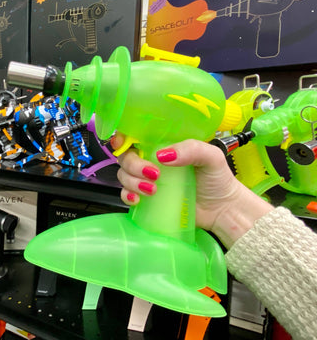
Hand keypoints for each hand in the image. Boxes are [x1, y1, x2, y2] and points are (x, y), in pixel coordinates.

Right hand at [112, 133, 273, 247]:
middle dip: (133, 165)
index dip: (123, 136)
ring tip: (153, 190)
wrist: (222, 210)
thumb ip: (190, 149)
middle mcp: (152, 160)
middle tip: (154, 174)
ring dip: (132, 182)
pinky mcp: (146, 198)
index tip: (122, 142)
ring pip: (123, 174)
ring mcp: (147, 180)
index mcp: (164, 144)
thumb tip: (163, 155)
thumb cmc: (218, 179)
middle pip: (126, 156)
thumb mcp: (211, 157)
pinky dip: (127, 195)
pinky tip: (138, 199)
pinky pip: (126, 194)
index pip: (136, 134)